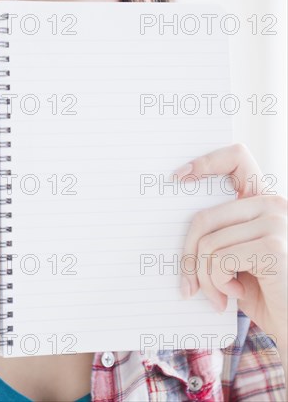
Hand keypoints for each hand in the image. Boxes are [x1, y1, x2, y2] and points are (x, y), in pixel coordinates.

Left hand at [177, 144, 286, 351]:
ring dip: (205, 277)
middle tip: (189, 286)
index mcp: (264, 201)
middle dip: (188, 256)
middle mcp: (274, 204)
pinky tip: (236, 295)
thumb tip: (177, 230)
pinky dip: (217, 283)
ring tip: (219, 295)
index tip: (178, 176)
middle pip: (204, 218)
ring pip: (207, 243)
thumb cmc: (266, 293)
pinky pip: (219, 260)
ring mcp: (276, 223)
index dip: (206, 162)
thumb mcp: (238, 258)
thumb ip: (219, 236)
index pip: (237, 158)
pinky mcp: (273, 246)